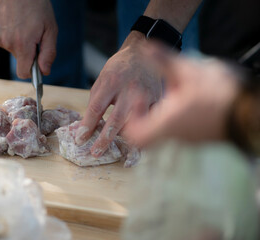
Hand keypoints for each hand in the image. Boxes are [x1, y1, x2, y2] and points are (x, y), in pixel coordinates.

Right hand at [0, 0, 57, 77]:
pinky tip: (15, 25)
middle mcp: (8, 43)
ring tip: (25, 27)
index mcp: (22, 44)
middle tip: (35, 37)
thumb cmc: (37, 7)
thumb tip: (45, 71)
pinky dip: (12, 38)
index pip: (23, 73)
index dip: (32, 72)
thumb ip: (48, 53)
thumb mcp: (50, 29)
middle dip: (29, 54)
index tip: (38, 66)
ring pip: (14, 52)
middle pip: (21, 61)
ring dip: (20, 45)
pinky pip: (6, 44)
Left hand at [76, 31, 162, 156]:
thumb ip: (96, 102)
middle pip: (116, 119)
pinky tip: (135, 139)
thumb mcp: (102, 80)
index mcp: (111, 82)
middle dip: (105, 139)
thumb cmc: (118, 69)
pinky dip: (142, 131)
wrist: (141, 54)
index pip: (97, 108)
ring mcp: (146, 94)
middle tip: (95, 153)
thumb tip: (88, 127)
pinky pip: (150, 120)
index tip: (80, 140)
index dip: (87, 125)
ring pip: (136, 123)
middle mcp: (129, 89)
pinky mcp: (158, 99)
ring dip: (124, 138)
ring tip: (115, 148)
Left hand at [123, 45, 239, 146]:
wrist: (249, 112)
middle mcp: (174, 137)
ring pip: (161, 133)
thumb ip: (164, 61)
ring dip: (157, 114)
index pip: (135, 136)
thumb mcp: (188, 72)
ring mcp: (186, 139)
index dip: (131, 119)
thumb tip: (146, 48)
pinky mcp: (197, 136)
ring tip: (169, 93)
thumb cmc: (219, 94)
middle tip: (147, 98)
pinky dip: (171, 118)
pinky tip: (183, 99)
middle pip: (146, 136)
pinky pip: (176, 131)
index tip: (139, 98)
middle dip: (141, 116)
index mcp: (166, 124)